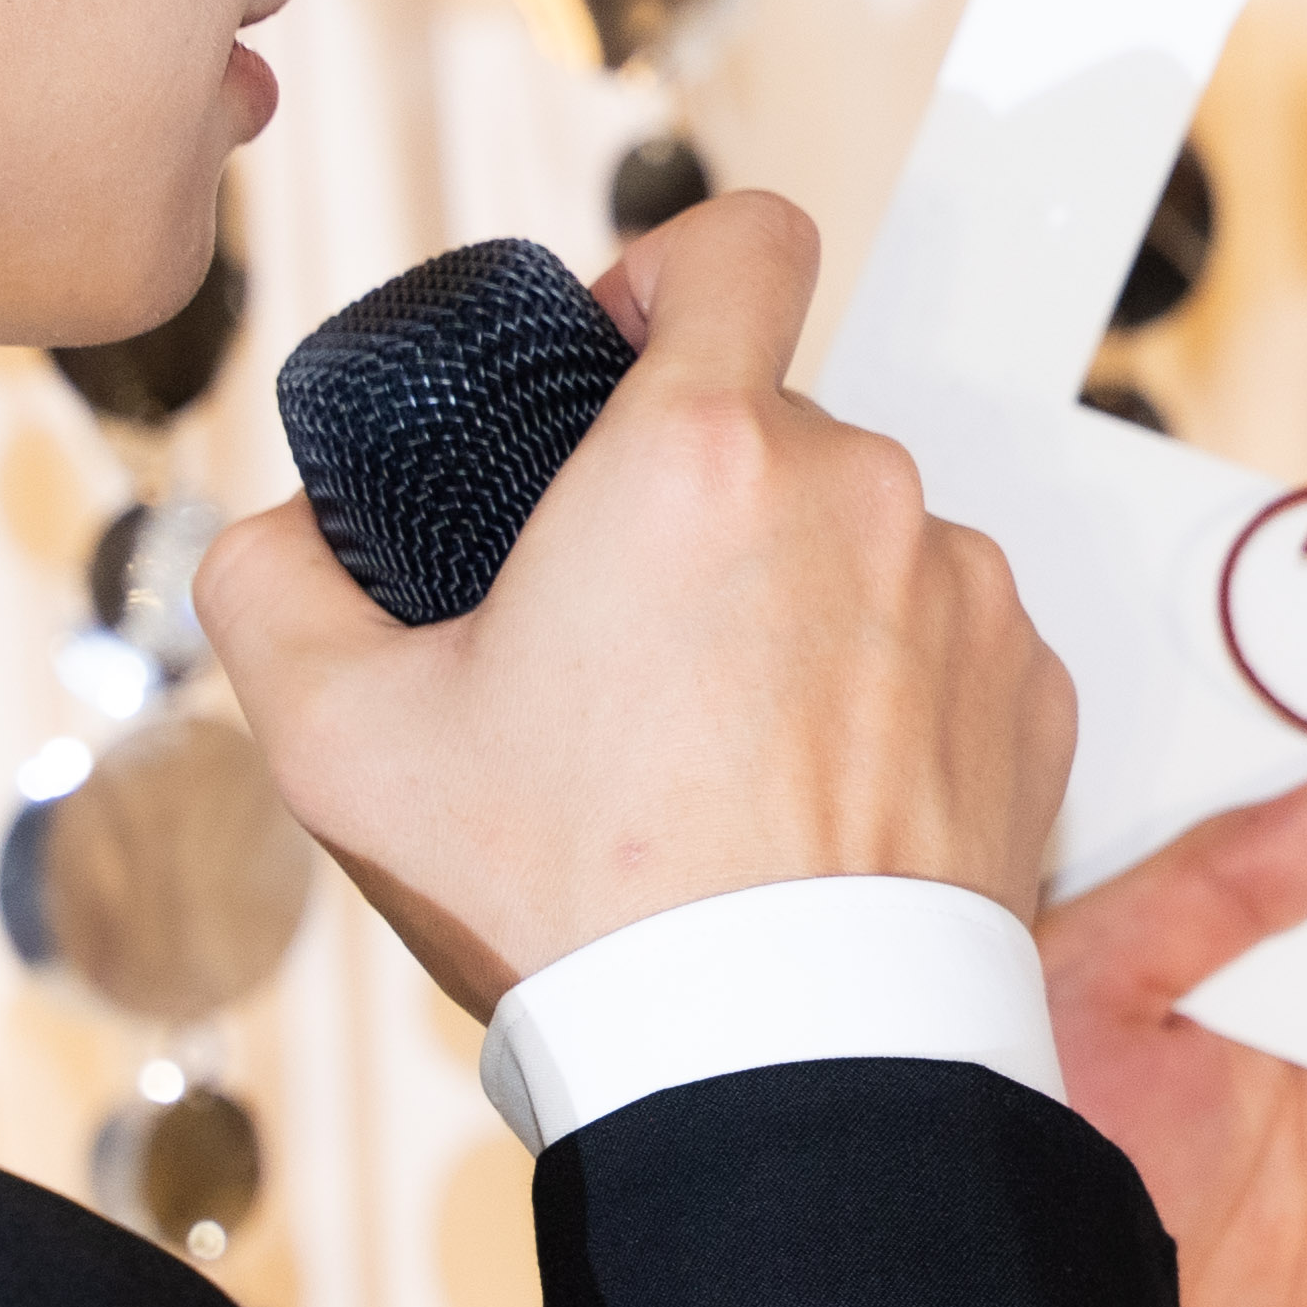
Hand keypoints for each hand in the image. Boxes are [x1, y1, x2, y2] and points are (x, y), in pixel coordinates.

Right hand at [201, 194, 1075, 1013]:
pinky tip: (810, 800)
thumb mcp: (340, 742)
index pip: (739, 240)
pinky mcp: (1036, 694)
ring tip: (715, 754)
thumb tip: (284, 530)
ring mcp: (968, 593)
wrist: (775, 1066)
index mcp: (700, 452)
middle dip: (697, 509)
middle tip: (617, 649)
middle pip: (773, 430)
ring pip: (861, 545)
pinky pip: (944, 646)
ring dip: (794, 607)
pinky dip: (883, 695)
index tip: (622, 356)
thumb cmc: (566, 898)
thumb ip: (271, 585)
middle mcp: (861, 491)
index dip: (673, 271)